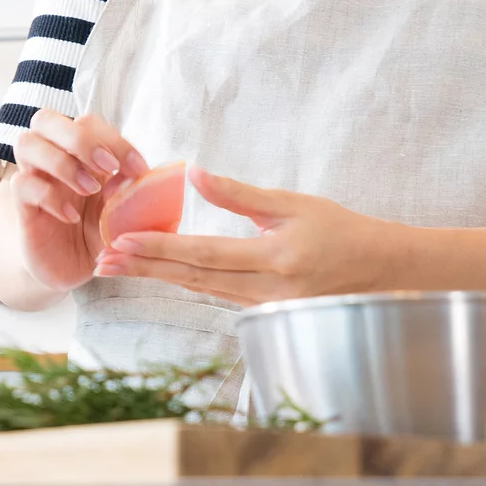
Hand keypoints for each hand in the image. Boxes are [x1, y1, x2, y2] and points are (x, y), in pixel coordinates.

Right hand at [3, 109, 148, 293]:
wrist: (70, 267)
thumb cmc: (97, 231)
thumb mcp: (123, 211)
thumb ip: (134, 191)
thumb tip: (147, 174)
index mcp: (78, 152)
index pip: (87, 122)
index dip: (113, 139)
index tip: (138, 169)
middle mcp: (51, 157)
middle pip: (46, 119)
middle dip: (80, 139)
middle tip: (107, 167)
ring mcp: (34, 178)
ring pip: (26, 143)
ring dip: (62, 162)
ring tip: (89, 189)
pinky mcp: (22, 205)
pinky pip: (22, 184)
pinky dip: (49, 196)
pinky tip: (70, 215)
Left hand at [93, 166, 396, 304]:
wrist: (381, 272)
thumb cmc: (342, 232)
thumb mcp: (293, 204)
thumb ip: (240, 194)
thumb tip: (195, 173)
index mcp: (274, 259)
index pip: (203, 254)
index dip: (159, 250)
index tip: (120, 243)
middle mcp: (266, 290)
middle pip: (192, 279)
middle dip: (144, 269)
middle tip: (103, 262)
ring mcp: (265, 307)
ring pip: (200, 291)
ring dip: (157, 278)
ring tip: (119, 268)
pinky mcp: (264, 312)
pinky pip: (216, 296)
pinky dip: (184, 283)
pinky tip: (159, 274)